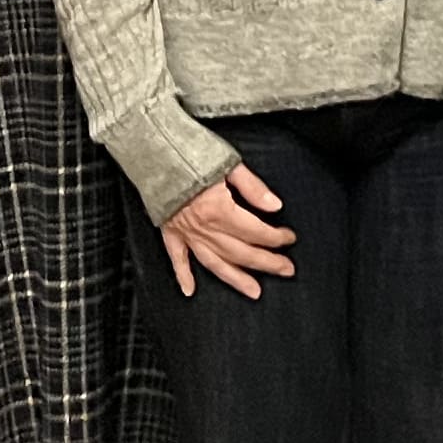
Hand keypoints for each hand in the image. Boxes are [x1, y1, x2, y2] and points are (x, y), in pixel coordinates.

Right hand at [162, 162, 298, 300]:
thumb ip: (253, 188)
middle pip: (241, 252)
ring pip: (215, 263)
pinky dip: (183, 276)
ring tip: (254, 291)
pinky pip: (177, 259)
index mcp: (219, 210)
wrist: (153, 150)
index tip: (289, 238)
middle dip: (267, 263)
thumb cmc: (190, 152)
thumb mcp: (229, 163)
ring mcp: (185, 232)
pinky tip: (190, 291)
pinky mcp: (169, 231)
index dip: (276, 237)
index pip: (256, 231)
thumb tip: (275, 206)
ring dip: (236, 279)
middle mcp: (203, 227)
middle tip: (286, 270)